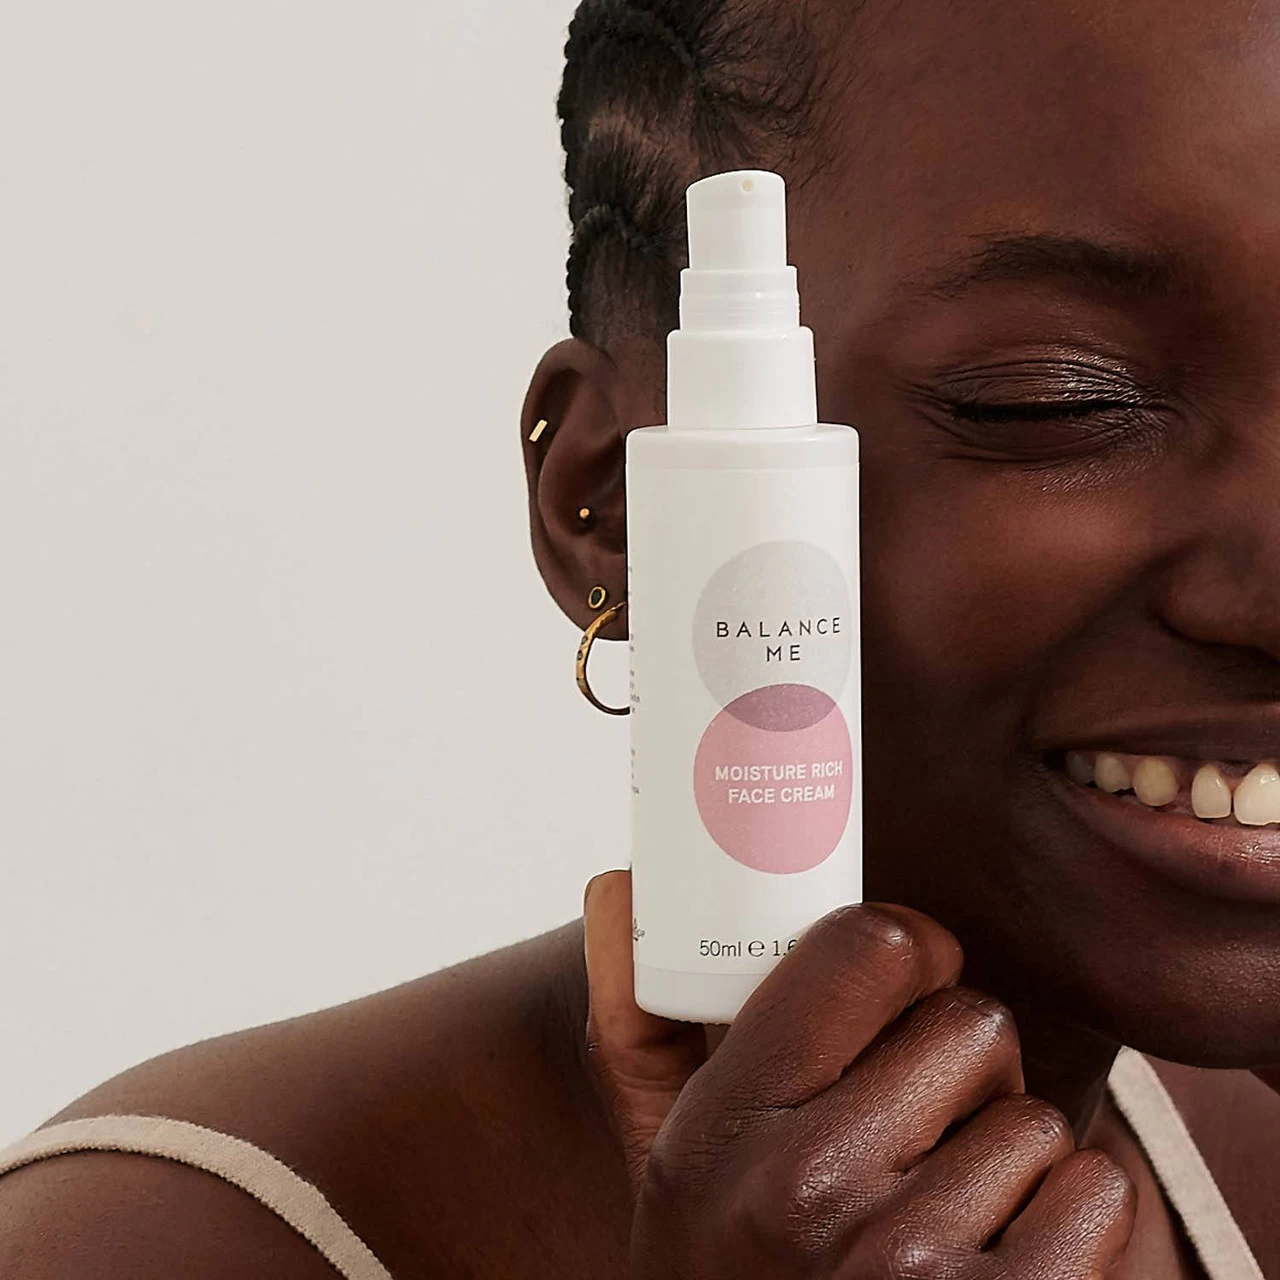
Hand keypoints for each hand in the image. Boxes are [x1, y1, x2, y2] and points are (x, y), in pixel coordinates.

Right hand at [583, 871, 1134, 1277]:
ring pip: (1036, 1117)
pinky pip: (1096, 1195)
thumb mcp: (663, 1165)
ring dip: (1009, 1150)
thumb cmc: (736, 1275)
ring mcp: (907, 1267)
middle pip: (972, 1023)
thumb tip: (616, 881)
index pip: (867, 949)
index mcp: (722, 1129)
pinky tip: (1004, 1253)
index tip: (912, 975)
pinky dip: (1070, 1218)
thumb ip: (636, 1023)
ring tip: (948, 1200)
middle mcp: (805, 1191)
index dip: (911, 947)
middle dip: (963, 1060)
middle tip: (926, 1111)